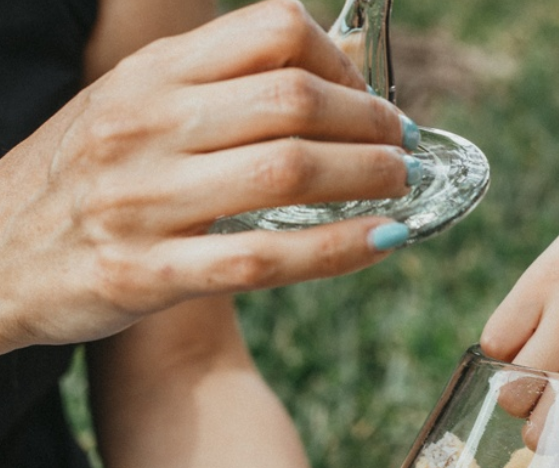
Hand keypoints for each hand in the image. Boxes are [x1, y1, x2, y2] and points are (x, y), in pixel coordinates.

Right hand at [0, 0, 418, 351]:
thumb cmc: (82, 180)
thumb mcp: (135, 105)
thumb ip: (219, 86)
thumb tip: (328, 71)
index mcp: (151, 75)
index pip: (271, 31)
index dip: (342, 62)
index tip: (368, 98)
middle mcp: (150, 126)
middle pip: (293, 99)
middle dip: (370, 123)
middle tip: (402, 147)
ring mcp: (147, 201)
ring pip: (287, 172)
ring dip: (366, 178)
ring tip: (402, 187)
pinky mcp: (149, 272)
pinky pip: (263, 257)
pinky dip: (336, 249)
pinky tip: (380, 243)